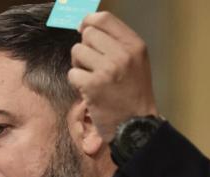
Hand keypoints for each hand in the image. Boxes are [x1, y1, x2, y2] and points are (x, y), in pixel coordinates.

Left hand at [69, 12, 159, 141]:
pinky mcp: (92, 86)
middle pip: (88, 34)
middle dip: (85, 48)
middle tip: (92, 65)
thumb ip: (116, 42)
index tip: (84, 30)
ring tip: (92, 78)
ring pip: (77, 51)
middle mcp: (122, 54)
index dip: (89, 21)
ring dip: (80, 65)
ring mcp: (107, 70)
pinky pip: (72, 73)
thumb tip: (85, 26)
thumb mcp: (136, 61)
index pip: (105, 18)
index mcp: (135, 45)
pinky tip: (89, 91)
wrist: (137, 126)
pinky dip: (77, 83)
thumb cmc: (134, 93)